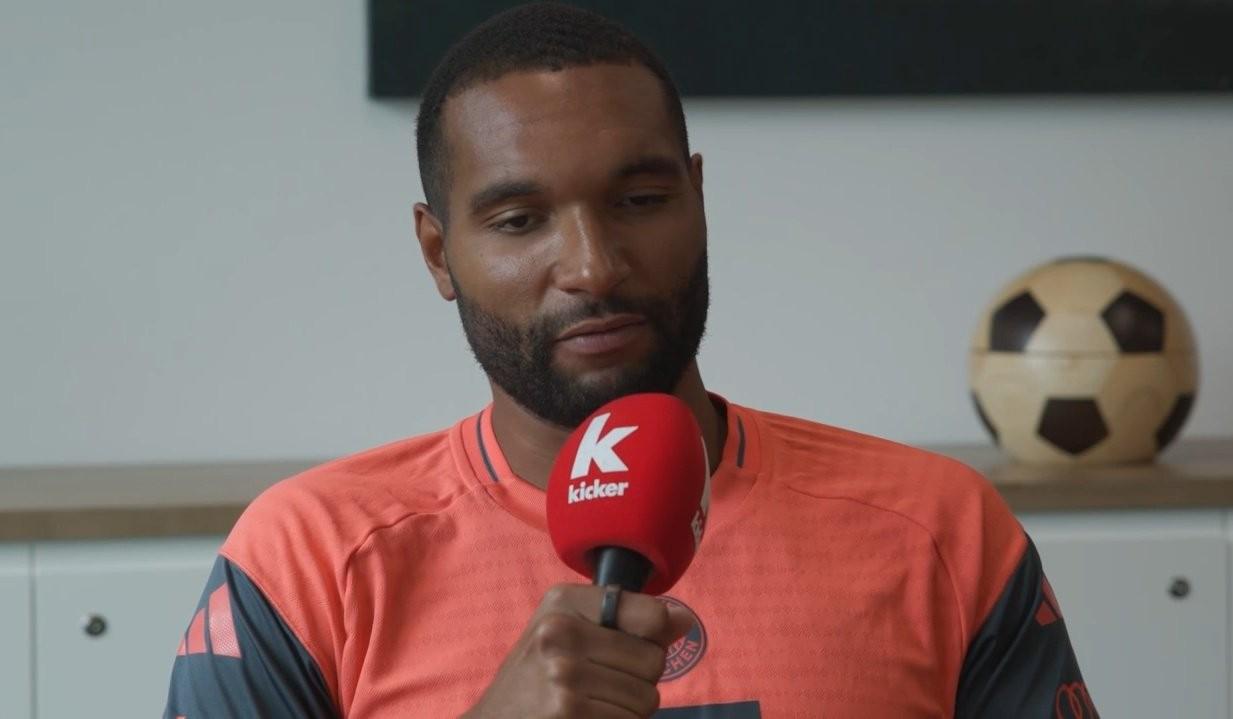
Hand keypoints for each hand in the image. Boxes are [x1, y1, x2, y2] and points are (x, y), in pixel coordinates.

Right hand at [462, 583, 695, 717]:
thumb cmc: (534, 682)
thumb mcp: (567, 636)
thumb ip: (628, 624)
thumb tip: (685, 620)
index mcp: (564, 602)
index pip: (653, 614)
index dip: (651, 639)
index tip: (624, 651)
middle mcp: (561, 630)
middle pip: (654, 661)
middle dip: (637, 681)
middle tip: (599, 687)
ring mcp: (564, 674)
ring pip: (647, 698)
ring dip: (628, 710)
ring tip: (591, 705)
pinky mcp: (569, 711)